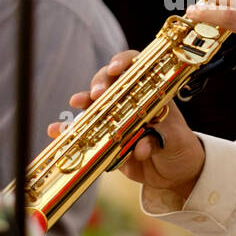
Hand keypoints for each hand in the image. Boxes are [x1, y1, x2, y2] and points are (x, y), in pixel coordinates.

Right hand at [49, 50, 206, 202]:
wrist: (175, 173)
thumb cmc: (179, 146)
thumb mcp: (175, 141)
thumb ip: (159, 141)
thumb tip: (141, 146)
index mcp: (150, 92)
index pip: (136, 67)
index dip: (124, 62)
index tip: (116, 68)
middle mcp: (129, 100)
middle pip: (110, 82)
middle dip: (100, 83)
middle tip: (97, 95)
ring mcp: (114, 118)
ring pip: (94, 104)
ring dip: (83, 103)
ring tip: (75, 105)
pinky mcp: (104, 139)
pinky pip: (85, 132)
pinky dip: (70, 130)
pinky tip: (56, 131)